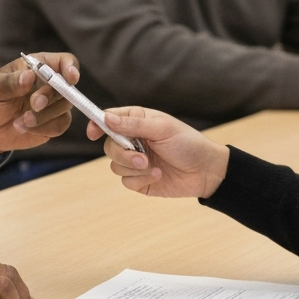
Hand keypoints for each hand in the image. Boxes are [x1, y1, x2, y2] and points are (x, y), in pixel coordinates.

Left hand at [0, 53, 78, 156]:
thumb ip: (10, 82)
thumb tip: (29, 76)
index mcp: (37, 66)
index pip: (63, 61)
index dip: (70, 67)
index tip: (70, 78)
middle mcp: (49, 84)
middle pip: (66, 86)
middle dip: (50, 96)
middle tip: (34, 104)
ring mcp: (53, 104)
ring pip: (65, 107)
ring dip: (44, 116)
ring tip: (21, 121)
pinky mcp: (53, 123)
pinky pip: (60, 125)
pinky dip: (43, 128)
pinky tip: (24, 127)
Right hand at [90, 107, 229, 198]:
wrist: (206, 172)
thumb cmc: (188, 144)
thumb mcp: (162, 129)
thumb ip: (133, 124)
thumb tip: (106, 117)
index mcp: (137, 121)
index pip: (109, 119)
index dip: (98, 124)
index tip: (93, 132)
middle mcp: (133, 140)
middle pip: (108, 146)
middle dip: (122, 153)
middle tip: (142, 158)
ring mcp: (135, 161)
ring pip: (115, 165)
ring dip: (134, 168)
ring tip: (154, 167)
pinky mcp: (139, 180)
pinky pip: (126, 181)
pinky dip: (140, 179)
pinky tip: (158, 175)